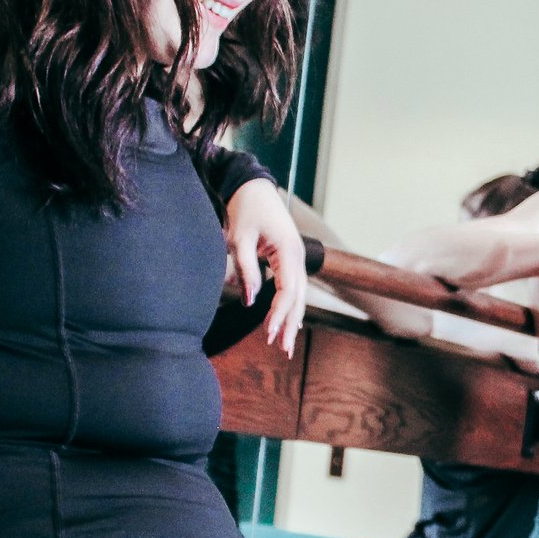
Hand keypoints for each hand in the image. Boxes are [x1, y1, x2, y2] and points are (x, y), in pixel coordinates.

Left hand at [225, 179, 307, 357]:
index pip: (288, 290)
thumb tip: (250, 300)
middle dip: (290, 324)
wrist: (253, 187)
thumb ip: (246, 269)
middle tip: (283, 350)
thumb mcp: (239, 238)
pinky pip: (293, 287)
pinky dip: (290, 306)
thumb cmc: (244, 210)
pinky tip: (287, 324)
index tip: (269, 333)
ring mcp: (296, 258)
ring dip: (292, 319)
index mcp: (288, 251)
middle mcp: (297, 256)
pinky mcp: (289, 259)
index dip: (279, 313)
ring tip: (285, 345)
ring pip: (299, 295)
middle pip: (299, 297)